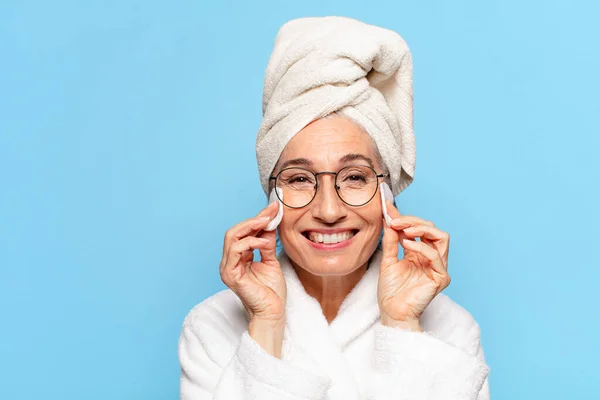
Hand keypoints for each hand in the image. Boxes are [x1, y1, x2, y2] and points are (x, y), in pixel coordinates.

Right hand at [220, 201, 286, 321]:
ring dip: (251, 227)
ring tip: (267, 224)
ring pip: (232, 237)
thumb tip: (270, 222)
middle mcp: (230, 262)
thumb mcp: (271, 260)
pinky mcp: (230, 275)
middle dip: (253, 219)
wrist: (273, 312)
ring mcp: (227, 268)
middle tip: (270, 212)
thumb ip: (267, 242)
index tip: (273, 207)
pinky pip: (235, 250)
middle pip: (234, 232)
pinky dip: (250, 242)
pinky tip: (264, 242)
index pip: (243, 232)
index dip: (257, 218)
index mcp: (238, 258)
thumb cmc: (271, 292)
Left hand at [377, 201, 450, 329]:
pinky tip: (406, 245)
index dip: (406, 218)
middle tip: (395, 221)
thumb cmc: (391, 291)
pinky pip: (435, 255)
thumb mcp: (388, 259)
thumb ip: (391, 240)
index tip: (388, 209)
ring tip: (403, 229)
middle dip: (413, 221)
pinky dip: (421, 247)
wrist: (391, 312)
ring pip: (441, 237)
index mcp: (421, 254)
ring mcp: (438, 268)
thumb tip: (389, 219)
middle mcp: (432, 259)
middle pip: (433, 229)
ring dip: (421, 229)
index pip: (420, 229)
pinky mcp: (441, 277)